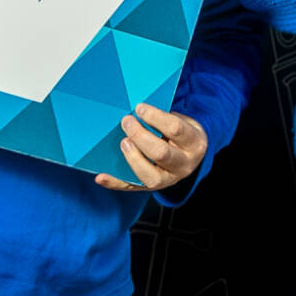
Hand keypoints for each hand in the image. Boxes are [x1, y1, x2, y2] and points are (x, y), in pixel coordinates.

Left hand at [94, 105, 208, 193]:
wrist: (191, 155)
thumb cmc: (181, 133)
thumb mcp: (183, 122)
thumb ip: (164, 119)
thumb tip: (136, 110)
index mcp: (194, 143)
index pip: (175, 129)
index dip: (155, 117)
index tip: (139, 107)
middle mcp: (184, 165)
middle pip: (161, 153)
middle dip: (140, 136)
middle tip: (126, 122)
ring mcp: (169, 179)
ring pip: (150, 177)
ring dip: (132, 159)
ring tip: (122, 143)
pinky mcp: (153, 188)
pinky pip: (132, 188)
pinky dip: (115, 183)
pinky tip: (101, 176)